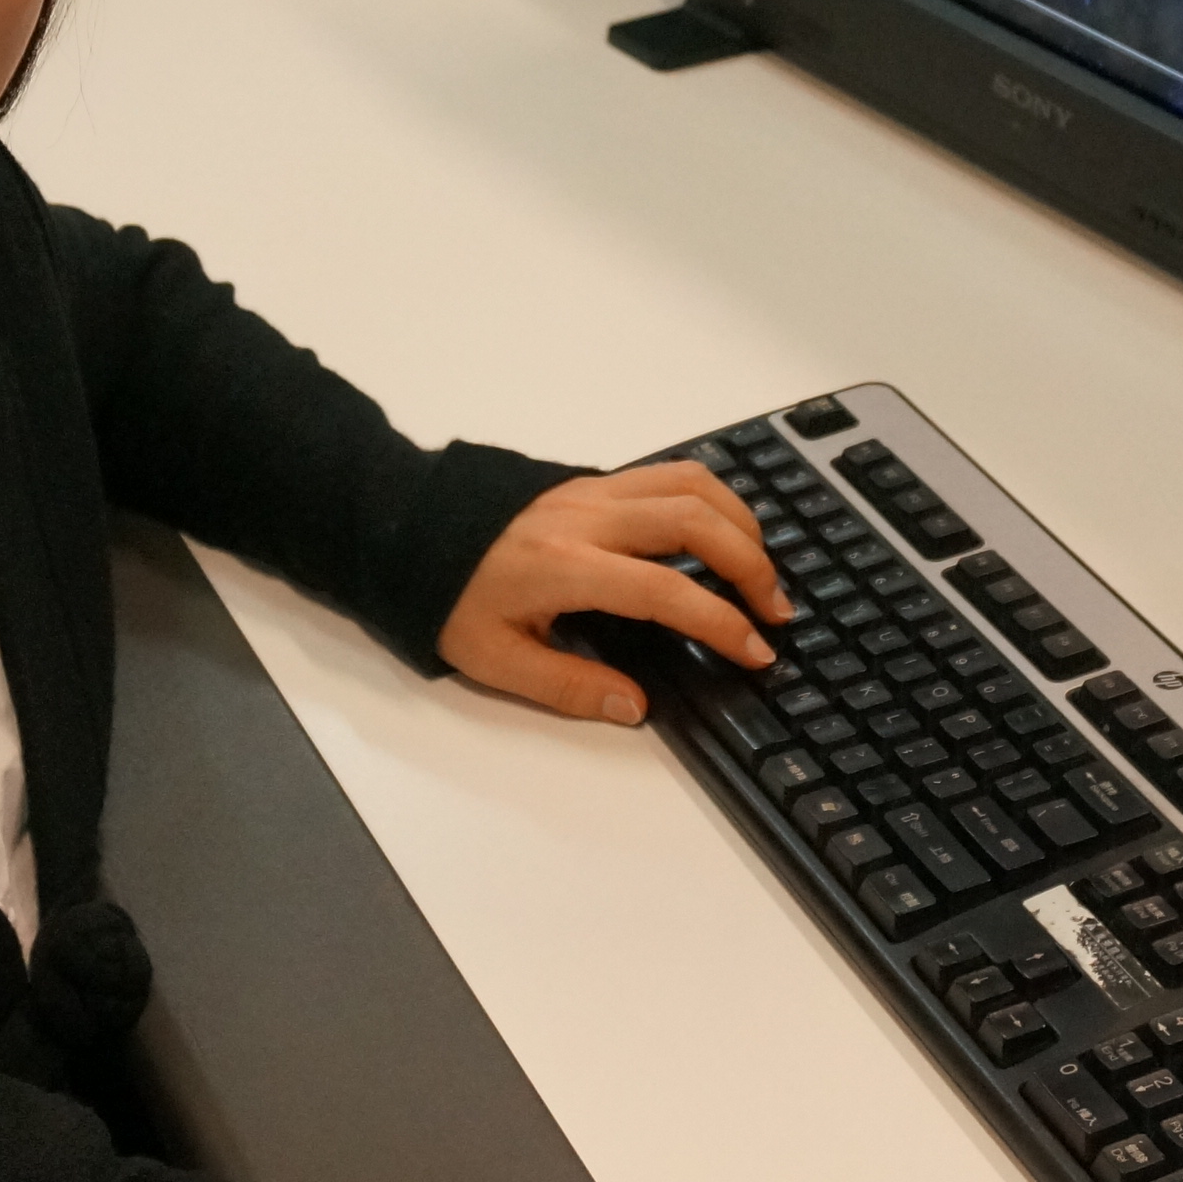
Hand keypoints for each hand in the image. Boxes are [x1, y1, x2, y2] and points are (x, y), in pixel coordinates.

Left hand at [436, 460, 790, 722]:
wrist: (405, 529)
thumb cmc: (445, 597)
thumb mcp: (494, 660)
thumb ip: (568, 686)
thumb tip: (635, 707)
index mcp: (563, 566)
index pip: (663, 589)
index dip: (719, 621)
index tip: (755, 650)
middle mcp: (587, 517)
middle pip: (694, 520)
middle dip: (751, 564)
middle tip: (776, 610)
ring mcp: (592, 491)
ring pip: (690, 485)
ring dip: (740, 522)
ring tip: (762, 568)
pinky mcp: (592, 481)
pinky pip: (669, 474)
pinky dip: (712, 497)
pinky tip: (724, 530)